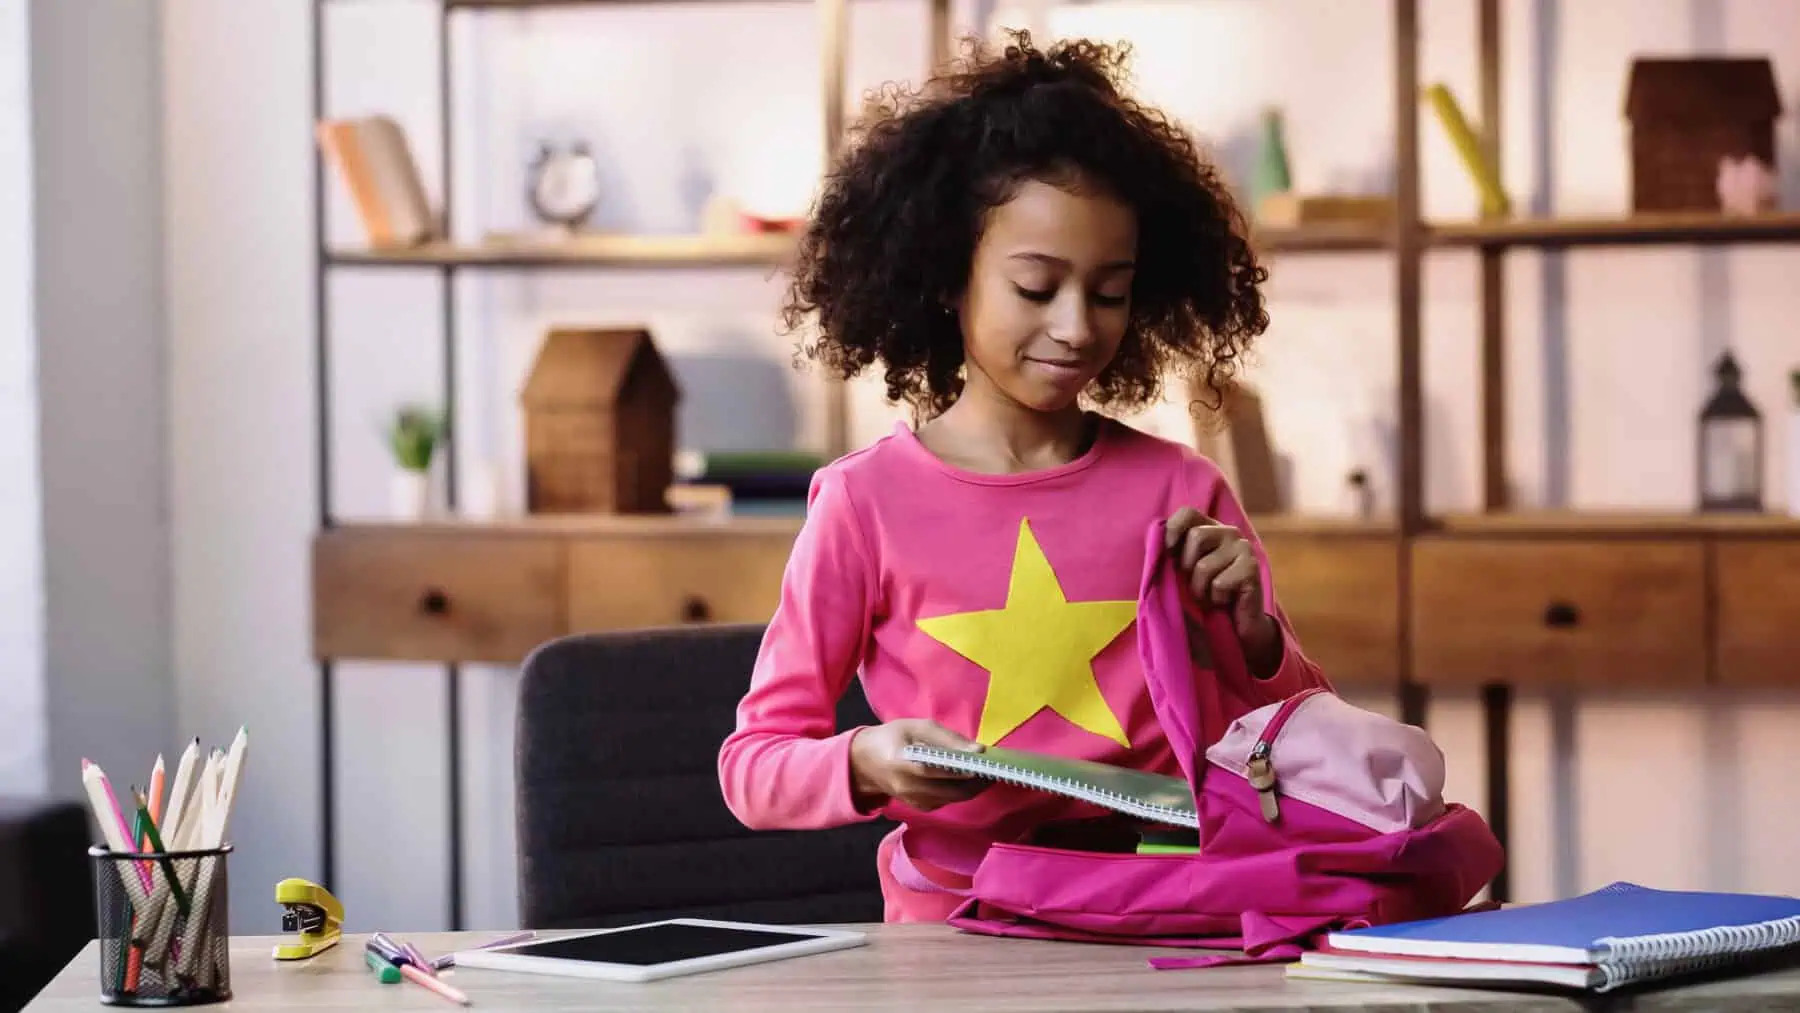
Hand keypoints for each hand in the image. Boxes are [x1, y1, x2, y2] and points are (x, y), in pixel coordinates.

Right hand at [849, 720, 990, 812]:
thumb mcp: (915, 727)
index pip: (935, 770)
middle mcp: (907, 788)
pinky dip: (959, 792)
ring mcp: (913, 801)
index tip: (983, 763)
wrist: (865, 763)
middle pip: (950, 791)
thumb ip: (946, 738)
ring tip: (986, 774)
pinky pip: (946, 801)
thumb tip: (977, 750)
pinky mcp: (919, 807)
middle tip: (994, 770)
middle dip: (976, 783)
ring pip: (951, 799)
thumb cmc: (892, 738)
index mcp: (901, 763)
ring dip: (971, 789)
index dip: (960, 769)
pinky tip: (969, 781)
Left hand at [1164, 507, 1281, 674]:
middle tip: (1196, 583)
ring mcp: (1243, 548)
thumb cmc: (1206, 595)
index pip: (1188, 513)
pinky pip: (1219, 583)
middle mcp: (1229, 532)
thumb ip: (1172, 553)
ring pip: (1204, 566)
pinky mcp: (1251, 569)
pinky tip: (1225, 601)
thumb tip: (1154, 544)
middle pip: (1196, 536)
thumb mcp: (1184, 571)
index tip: (1168, 552)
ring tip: (1210, 595)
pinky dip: (1216, 599)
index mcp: (1210, 528)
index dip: (1173, 529)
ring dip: (1200, 589)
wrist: (1237, 625)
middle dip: (1187, 567)